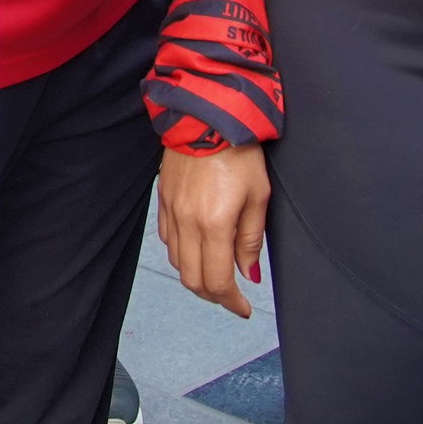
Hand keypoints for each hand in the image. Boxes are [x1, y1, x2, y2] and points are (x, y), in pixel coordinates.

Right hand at [157, 144, 269, 317]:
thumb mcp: (259, 196)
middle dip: (214, 295)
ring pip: (177, 262)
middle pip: (193, 279)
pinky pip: (168, 240)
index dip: (232, 302)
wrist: (206, 115)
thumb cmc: (239, 152)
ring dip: (197, 276)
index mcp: (214, 224)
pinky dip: (182, 254)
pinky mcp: (163, 200)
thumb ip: (251, 239)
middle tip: (232, 296)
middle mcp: (187, 222)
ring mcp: (171, 211)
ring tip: (217, 274)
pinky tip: (198, 248)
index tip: (244, 308)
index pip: (218, 281)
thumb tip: (248, 273)